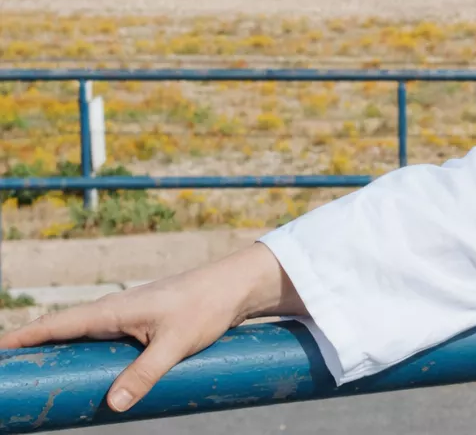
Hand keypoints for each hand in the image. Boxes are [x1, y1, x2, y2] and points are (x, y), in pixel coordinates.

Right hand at [0, 242, 305, 412]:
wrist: (236, 287)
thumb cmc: (206, 307)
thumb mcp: (175, 344)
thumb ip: (145, 374)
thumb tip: (113, 405)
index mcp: (113, 309)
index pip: (57, 324)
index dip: (25, 337)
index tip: (0, 349)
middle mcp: (114, 310)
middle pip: (63, 331)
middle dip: (35, 348)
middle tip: (14, 372)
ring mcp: (127, 315)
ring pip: (82, 335)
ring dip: (59, 351)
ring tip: (38, 374)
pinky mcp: (142, 323)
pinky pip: (102, 339)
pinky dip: (84, 351)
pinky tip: (82, 368)